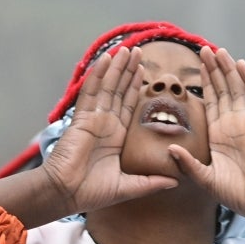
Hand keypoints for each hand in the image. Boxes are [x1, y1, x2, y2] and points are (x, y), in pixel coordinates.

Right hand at [39, 46, 177, 214]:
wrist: (68, 194)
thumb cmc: (92, 193)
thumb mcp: (129, 186)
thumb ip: (151, 182)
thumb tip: (176, 181)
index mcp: (115, 136)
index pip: (127, 105)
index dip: (135, 87)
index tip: (144, 70)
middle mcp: (104, 124)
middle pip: (118, 90)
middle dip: (128, 70)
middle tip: (138, 50)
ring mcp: (93, 119)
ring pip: (107, 86)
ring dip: (117, 67)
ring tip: (127, 49)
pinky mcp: (82, 119)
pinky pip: (91, 92)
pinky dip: (98, 75)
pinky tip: (106, 59)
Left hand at [168, 47, 244, 217]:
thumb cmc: (234, 193)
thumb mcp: (204, 178)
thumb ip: (187, 163)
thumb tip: (169, 148)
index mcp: (217, 134)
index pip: (209, 102)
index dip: (203, 84)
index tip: (194, 66)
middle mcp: (231, 123)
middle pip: (222, 89)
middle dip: (213, 70)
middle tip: (203, 50)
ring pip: (237, 88)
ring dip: (227, 69)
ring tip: (218, 51)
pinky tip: (240, 65)